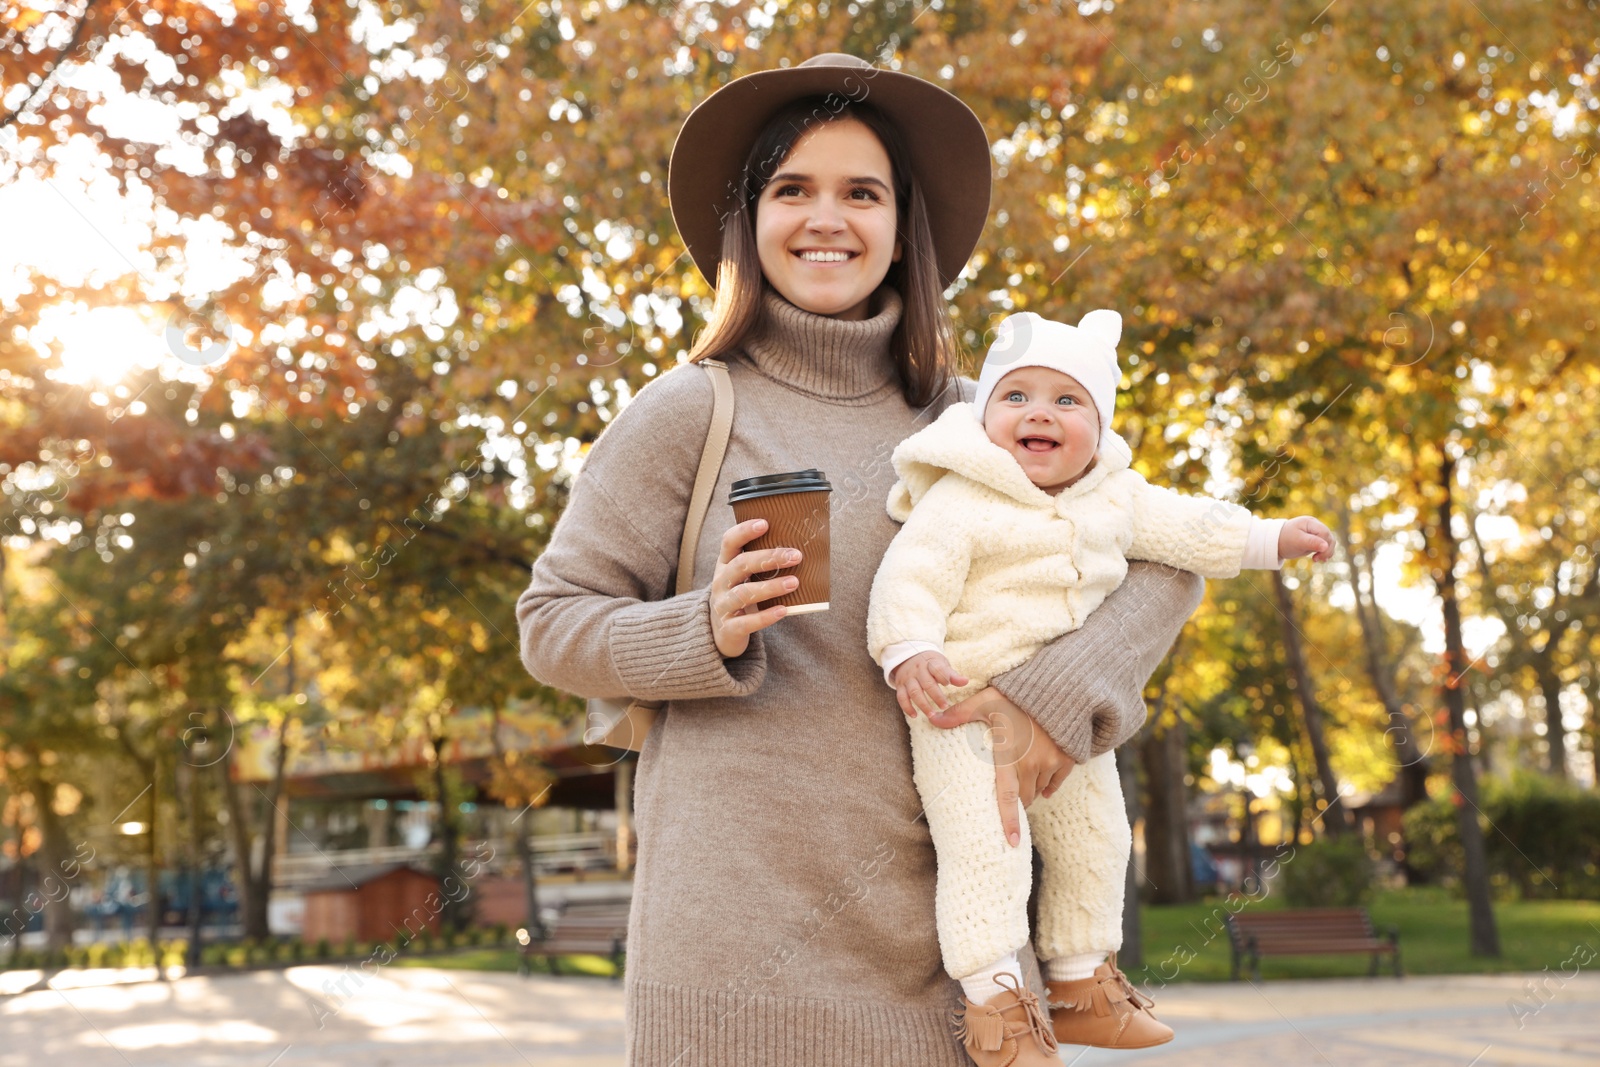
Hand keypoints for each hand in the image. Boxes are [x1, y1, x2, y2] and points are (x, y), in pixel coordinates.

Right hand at [709, 518, 798, 657]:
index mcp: (725, 565)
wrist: (721, 633)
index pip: (729, 542)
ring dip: (771, 587)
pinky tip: (783, 610)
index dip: (744, 531)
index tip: (765, 523)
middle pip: (740, 565)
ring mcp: (723, 605)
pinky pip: (747, 622)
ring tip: (794, 582)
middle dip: (768, 558)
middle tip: (796, 555)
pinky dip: (765, 616)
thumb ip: (762, 564)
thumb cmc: (740, 596)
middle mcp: (721, 582)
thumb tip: (799, 549)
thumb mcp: (744, 577)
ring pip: (744, 593)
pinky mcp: (729, 628)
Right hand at [891, 651, 969, 718]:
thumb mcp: (941, 664)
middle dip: (936, 696)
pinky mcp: (900, 686)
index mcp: (930, 663)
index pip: (936, 668)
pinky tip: (915, 715)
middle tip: (945, 706)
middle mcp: (918, 670)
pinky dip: (907, 707)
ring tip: (932, 715)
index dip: (943, 676)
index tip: (948, 684)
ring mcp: (908, 678)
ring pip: (914, 692)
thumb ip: (952, 674)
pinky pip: (901, 697)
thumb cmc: (930, 664)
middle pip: (927, 683)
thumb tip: (966, 681)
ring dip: (923, 704)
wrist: (908, 657)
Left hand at [927, 688, 1075, 847]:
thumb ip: (959, 713)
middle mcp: (1032, 764)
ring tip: (1023, 784)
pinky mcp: (1066, 758)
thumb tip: (931, 719)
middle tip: (1008, 799)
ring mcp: (1051, 762)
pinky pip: (1057, 782)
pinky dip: (1049, 787)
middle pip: (1024, 797)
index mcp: (1010, 756)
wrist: (1058, 689)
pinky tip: (1043, 789)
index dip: (1010, 821)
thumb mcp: (985, 701)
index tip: (1013, 843)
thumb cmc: (1017, 696)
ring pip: (1039, 790)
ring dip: (1031, 791)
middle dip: (1017, 802)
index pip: (1008, 796)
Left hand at [1279, 516, 1333, 561]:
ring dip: (1326, 552)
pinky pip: (1325, 545)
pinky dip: (1324, 552)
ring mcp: (1316, 532)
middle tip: (1316, 560)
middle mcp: (1315, 525)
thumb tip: (1326, 546)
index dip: (1324, 545)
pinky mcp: (1315, 539)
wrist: (1276, 543)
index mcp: (1310, 522)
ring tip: (1317, 560)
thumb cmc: (1285, 540)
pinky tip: (1320, 559)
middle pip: (1329, 537)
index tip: (1316, 557)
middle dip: (1326, 550)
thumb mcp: (1298, 541)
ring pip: (1329, 541)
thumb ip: (1312, 542)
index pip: (1324, 533)